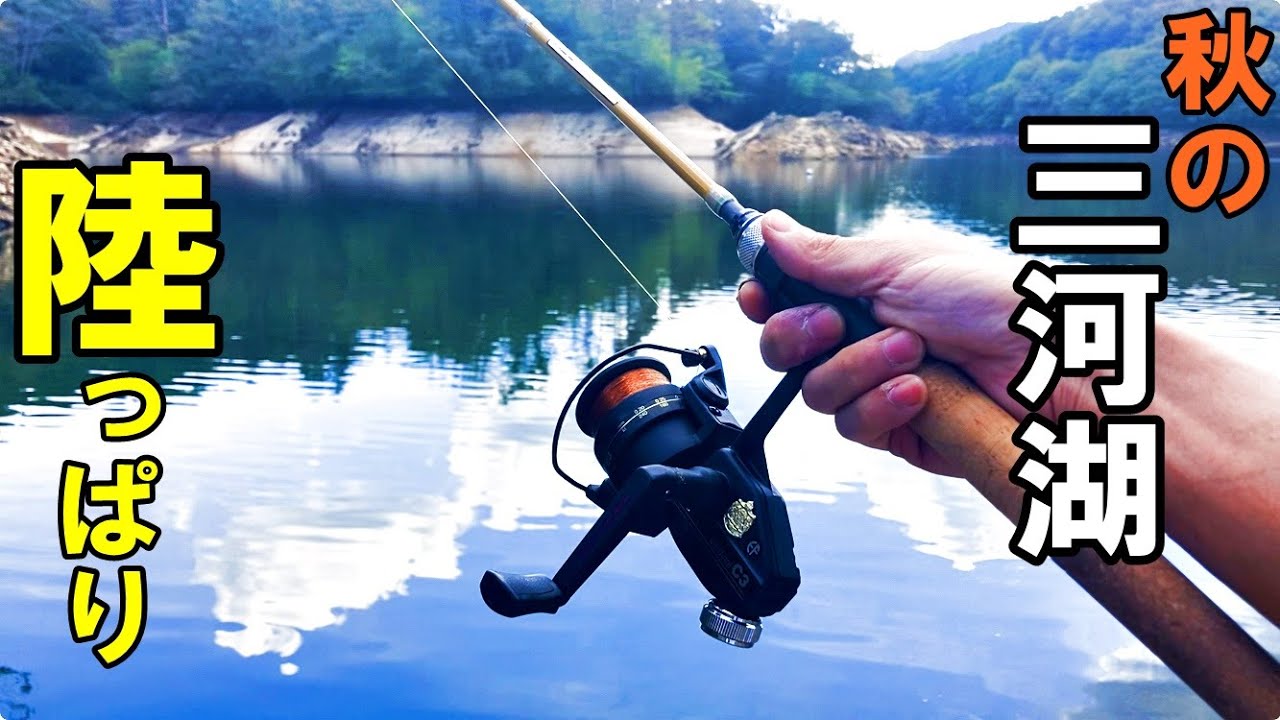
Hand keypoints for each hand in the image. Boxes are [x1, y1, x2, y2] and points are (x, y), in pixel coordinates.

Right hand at [738, 210, 1096, 476]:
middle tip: (833, 322)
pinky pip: (854, 428)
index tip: (758, 295)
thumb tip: (767, 227)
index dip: (765, 299)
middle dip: (800, 335)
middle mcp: (863, 338)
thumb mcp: (899, 265)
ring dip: (856, 369)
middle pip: (785, 350)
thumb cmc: (992, 299)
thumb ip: (825, 257)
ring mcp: (877, 387)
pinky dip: (880, 406)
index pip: (789, 297)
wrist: (1053, 362)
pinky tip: (918, 392)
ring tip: (910, 352)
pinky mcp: (898, 432)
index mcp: (862, 290)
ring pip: (816, 393)